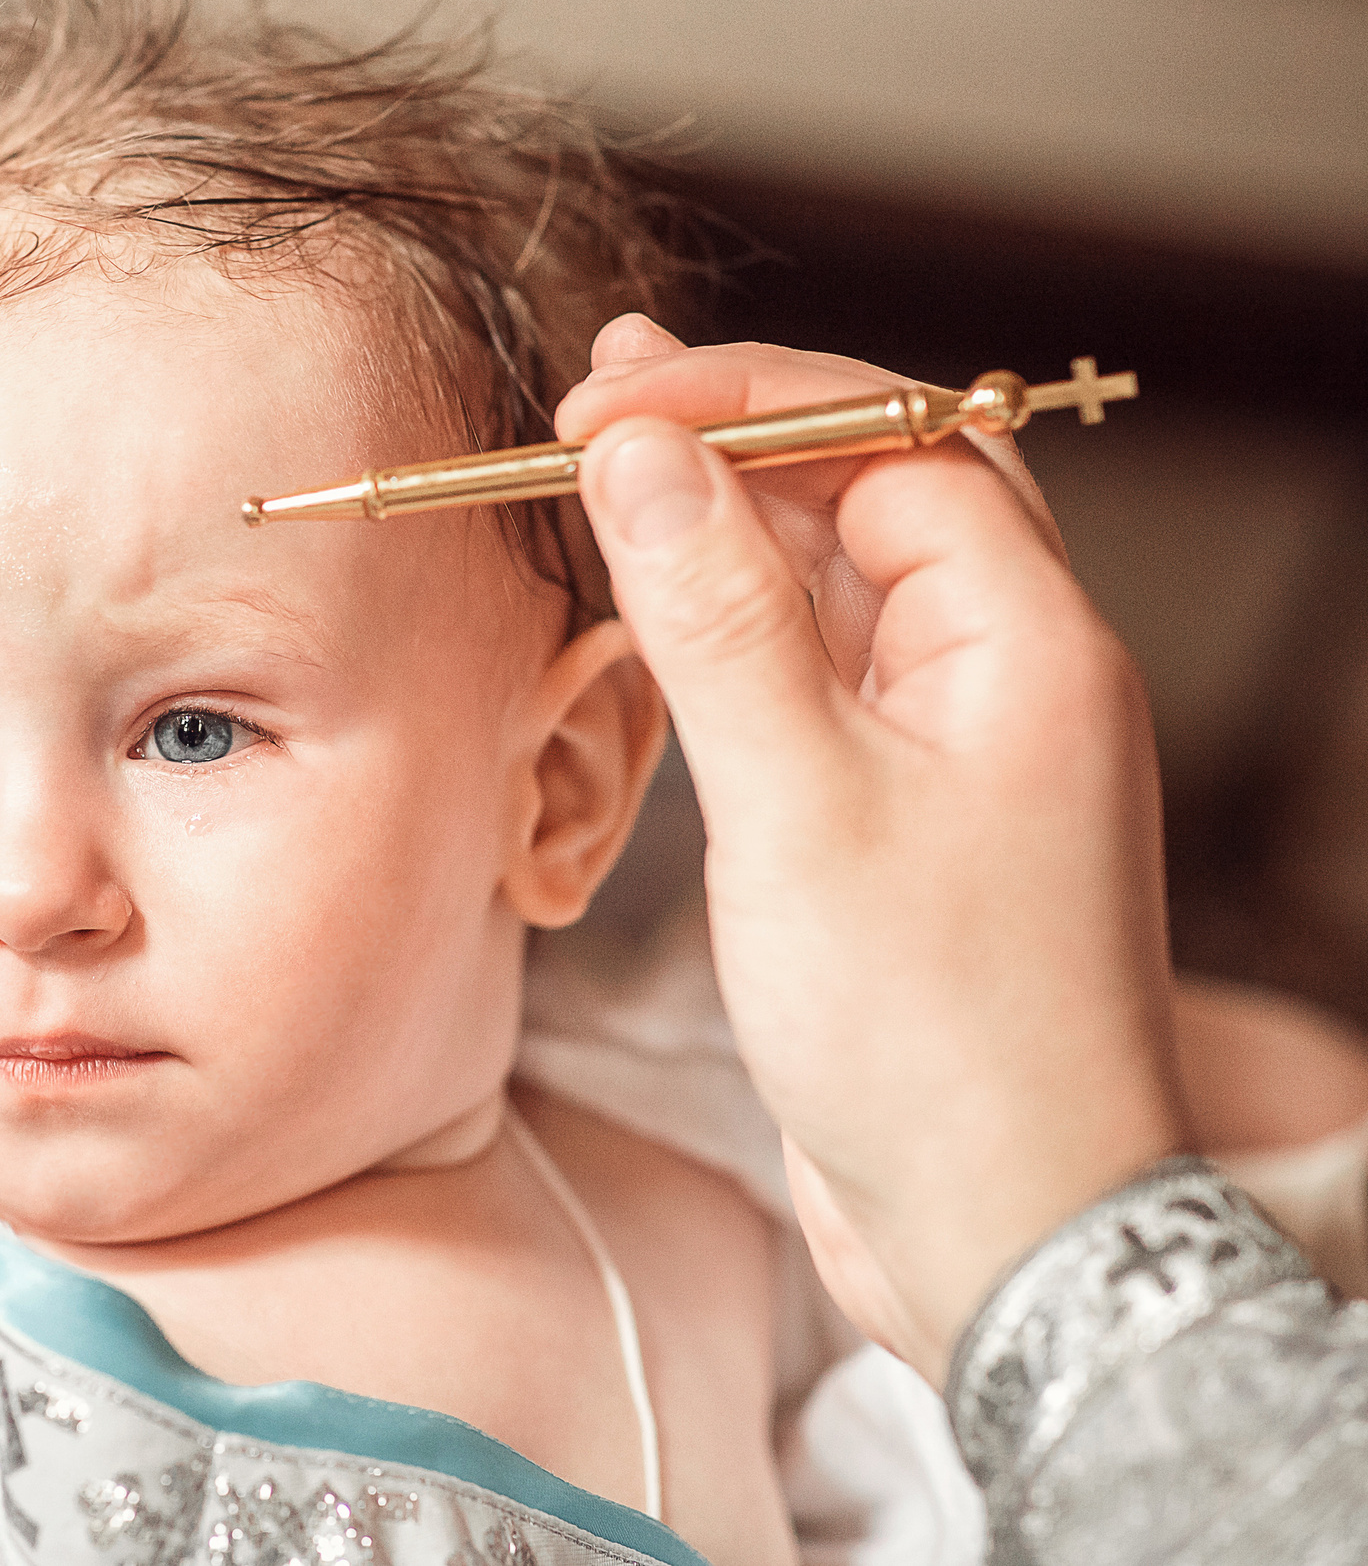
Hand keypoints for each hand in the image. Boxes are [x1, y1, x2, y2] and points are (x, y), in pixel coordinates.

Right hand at [559, 316, 1187, 1380]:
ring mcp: (956, 747)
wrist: (1001, 1231)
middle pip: (874, 489)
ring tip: (607, 460)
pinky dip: (734, 626)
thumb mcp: (798, 801)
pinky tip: (658, 607)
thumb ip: (715, 613)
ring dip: (729, 522)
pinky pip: (819, 676)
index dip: (745, 401)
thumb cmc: (930, 1032)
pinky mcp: (901, 818)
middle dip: (739, 431)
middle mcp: (1004, 674)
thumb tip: (641, 452)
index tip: (604, 404)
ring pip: (840, 582)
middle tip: (601, 394)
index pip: (892, 441)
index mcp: (1025, 641)